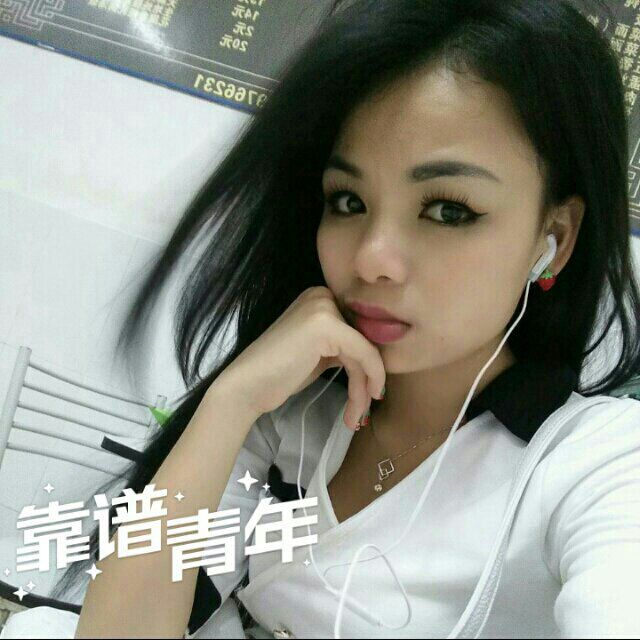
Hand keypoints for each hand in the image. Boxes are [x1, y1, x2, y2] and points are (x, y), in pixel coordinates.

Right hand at [215, 286, 385, 429]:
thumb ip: (344, 347)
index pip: (358, 332)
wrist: (247, 386)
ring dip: (364, 390)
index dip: (368, 366)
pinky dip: (369, 380)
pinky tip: (360, 406)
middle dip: (366, 380)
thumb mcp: (319, 354)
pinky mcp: (327, 325)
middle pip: (363, 340)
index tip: (366, 396)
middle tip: (361, 412)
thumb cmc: (279, 375)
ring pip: (365, 352)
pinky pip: (364, 354)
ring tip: (357, 417)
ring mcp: (324, 307)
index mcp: (320, 298)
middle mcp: (323, 295)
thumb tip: (379, 358)